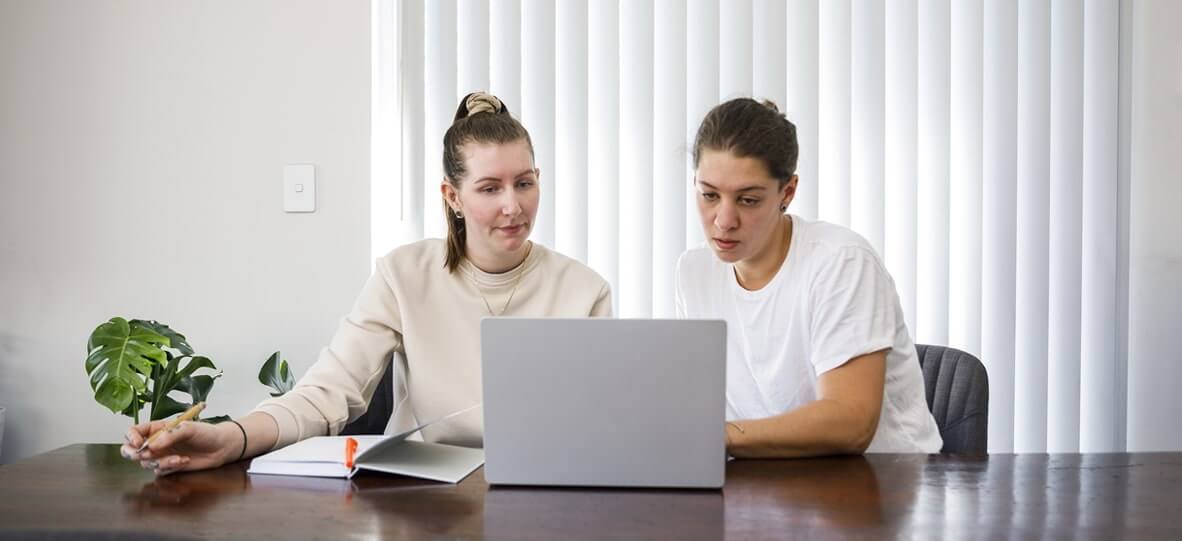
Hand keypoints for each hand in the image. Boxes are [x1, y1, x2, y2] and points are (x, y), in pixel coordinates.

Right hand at [120, 419, 240, 475]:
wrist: (221, 447)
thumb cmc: (206, 433)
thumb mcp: (190, 428)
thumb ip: (170, 435)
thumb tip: (151, 445)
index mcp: (157, 428)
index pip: (134, 432)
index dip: (131, 438)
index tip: (138, 443)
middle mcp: (155, 442)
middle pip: (130, 450)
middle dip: (132, 453)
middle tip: (143, 454)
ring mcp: (161, 455)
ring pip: (146, 462)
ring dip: (161, 462)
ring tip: (179, 458)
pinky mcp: (168, 467)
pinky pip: (160, 471)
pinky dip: (170, 467)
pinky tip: (184, 461)